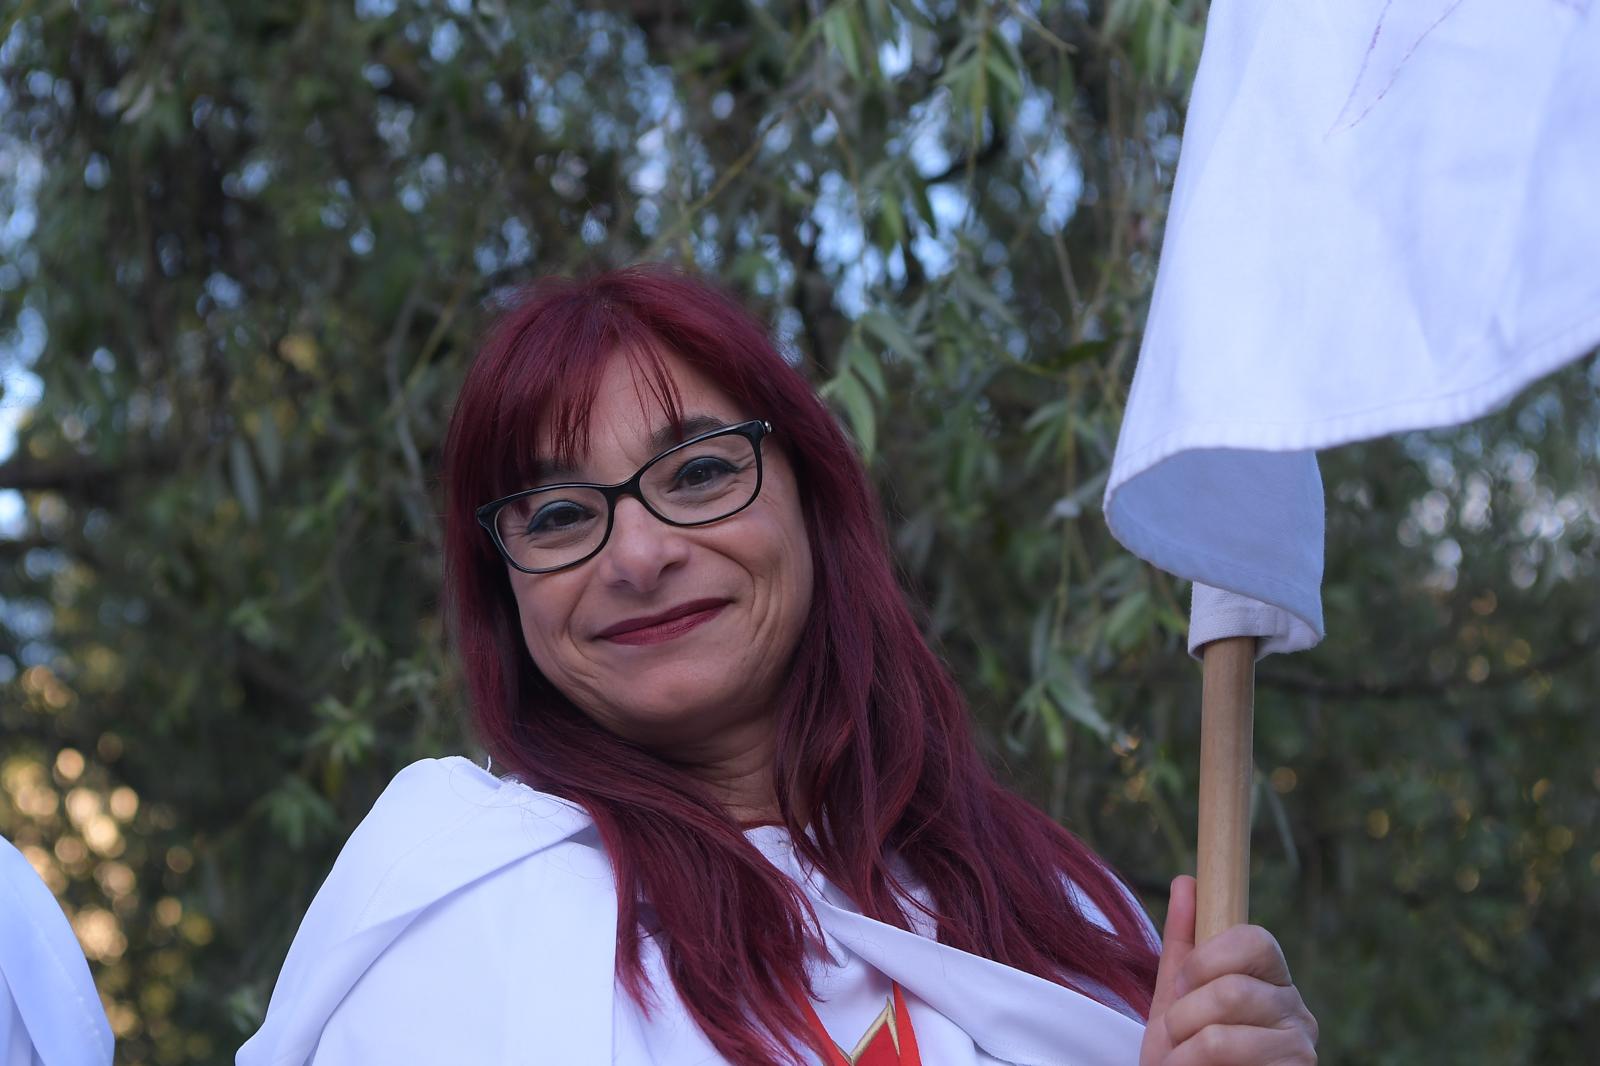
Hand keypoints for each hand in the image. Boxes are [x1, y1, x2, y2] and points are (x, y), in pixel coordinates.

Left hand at [1138, 875, 1317, 1065]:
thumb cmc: (1186, 1057)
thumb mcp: (1175, 999)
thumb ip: (1183, 944)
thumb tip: (1186, 881)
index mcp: (1272, 981)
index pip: (1255, 939)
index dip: (1207, 959)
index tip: (1182, 986)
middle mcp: (1297, 1012)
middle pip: (1233, 988)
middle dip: (1185, 1014)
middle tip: (1178, 1037)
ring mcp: (1300, 1050)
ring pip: (1223, 1030)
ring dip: (1182, 1048)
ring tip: (1182, 1062)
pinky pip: (1225, 1053)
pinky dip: (1191, 1065)